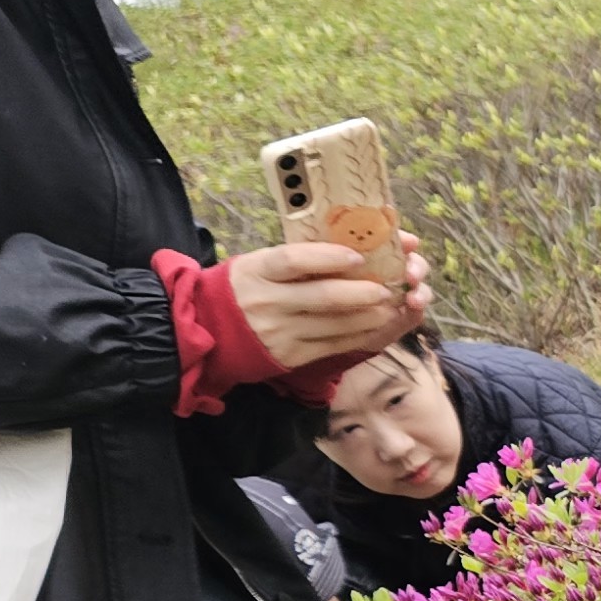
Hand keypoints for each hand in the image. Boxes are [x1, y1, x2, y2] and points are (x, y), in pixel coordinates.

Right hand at [230, 232, 429, 369]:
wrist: (211, 328)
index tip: (358, 255)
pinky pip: (333, 346)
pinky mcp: (290, 355)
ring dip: (369, 316)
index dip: (329, 257)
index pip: (294, 260)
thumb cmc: (247, 287)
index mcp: (258, 270)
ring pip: (335, 325)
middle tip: (387, 287)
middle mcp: (267, 301)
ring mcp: (279, 331)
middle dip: (362, 292)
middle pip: (323, 296)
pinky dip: (359, 335)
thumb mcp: (259, 265)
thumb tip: (351, 245)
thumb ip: (296, 259)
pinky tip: (374, 326)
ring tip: (389, 307)